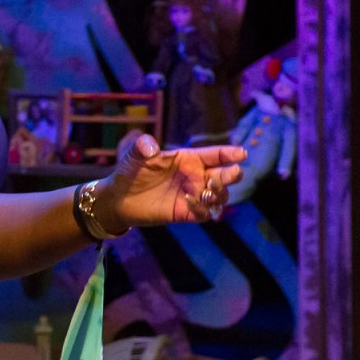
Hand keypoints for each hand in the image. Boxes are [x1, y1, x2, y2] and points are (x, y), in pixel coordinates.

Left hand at [100, 133, 247, 230]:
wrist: (118, 197)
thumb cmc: (130, 171)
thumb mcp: (134, 155)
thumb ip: (142, 146)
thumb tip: (150, 146)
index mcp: (188, 159)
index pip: (215, 155)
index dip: (229, 153)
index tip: (242, 153)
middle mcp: (195, 177)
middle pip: (224, 176)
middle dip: (232, 174)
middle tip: (234, 172)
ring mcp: (193, 195)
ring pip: (219, 196)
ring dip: (219, 193)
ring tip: (208, 188)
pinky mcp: (186, 213)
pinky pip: (203, 213)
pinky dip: (201, 208)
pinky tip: (188, 200)